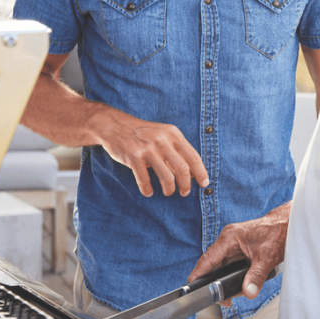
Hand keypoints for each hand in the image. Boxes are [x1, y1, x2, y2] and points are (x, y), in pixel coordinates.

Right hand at [91, 103, 208, 197]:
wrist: (115, 125)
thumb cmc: (143, 134)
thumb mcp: (162, 136)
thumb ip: (176, 151)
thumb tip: (192, 173)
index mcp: (172, 134)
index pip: (192, 155)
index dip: (200, 172)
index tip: (204, 183)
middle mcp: (162, 140)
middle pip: (182, 168)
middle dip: (186, 185)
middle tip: (185, 192)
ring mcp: (147, 149)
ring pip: (166, 176)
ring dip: (169, 189)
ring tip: (168, 192)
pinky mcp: (133, 157)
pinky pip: (144, 180)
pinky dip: (147, 189)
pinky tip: (148, 192)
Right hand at [187, 202, 290, 297]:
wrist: (287, 225)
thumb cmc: (277, 233)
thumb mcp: (267, 257)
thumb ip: (256, 276)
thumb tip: (248, 292)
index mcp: (229, 238)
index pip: (207, 259)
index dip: (198, 274)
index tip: (190, 287)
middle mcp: (227, 240)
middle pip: (212, 266)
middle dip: (214, 283)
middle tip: (223, 300)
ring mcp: (232, 245)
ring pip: (221, 267)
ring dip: (224, 281)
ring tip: (232, 295)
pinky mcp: (238, 250)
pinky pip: (229, 266)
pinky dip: (231, 276)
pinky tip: (239, 285)